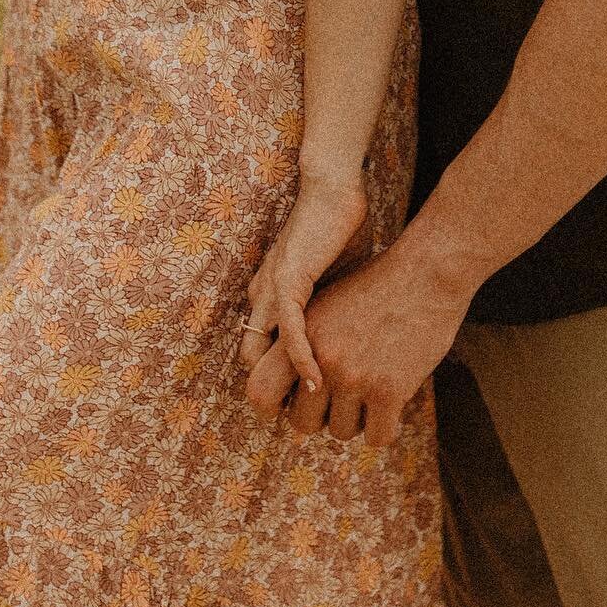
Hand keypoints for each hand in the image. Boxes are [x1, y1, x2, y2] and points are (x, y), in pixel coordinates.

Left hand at [239, 174, 370, 390]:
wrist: (333, 189)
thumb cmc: (338, 228)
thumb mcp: (331, 277)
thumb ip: (330, 308)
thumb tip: (352, 339)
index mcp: (271, 297)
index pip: (262, 354)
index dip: (282, 381)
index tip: (311, 403)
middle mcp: (262, 298)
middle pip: (253, 363)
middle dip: (277, 394)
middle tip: (309, 418)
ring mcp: (271, 291)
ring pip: (263, 354)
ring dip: (287, 385)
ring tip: (313, 410)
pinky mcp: (288, 281)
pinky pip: (289, 331)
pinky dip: (301, 358)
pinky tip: (319, 380)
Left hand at [245, 235, 472, 445]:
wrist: (427, 272)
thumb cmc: (380, 285)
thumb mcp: (329, 303)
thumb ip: (306, 341)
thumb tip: (294, 387)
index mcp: (301, 335)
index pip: (259, 391)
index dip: (274, 405)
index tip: (295, 402)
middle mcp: (320, 358)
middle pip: (301, 423)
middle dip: (321, 416)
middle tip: (343, 399)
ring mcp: (353, 377)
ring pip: (340, 431)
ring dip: (356, 419)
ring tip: (372, 392)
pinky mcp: (388, 391)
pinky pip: (376, 437)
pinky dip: (384, 427)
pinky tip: (393, 406)